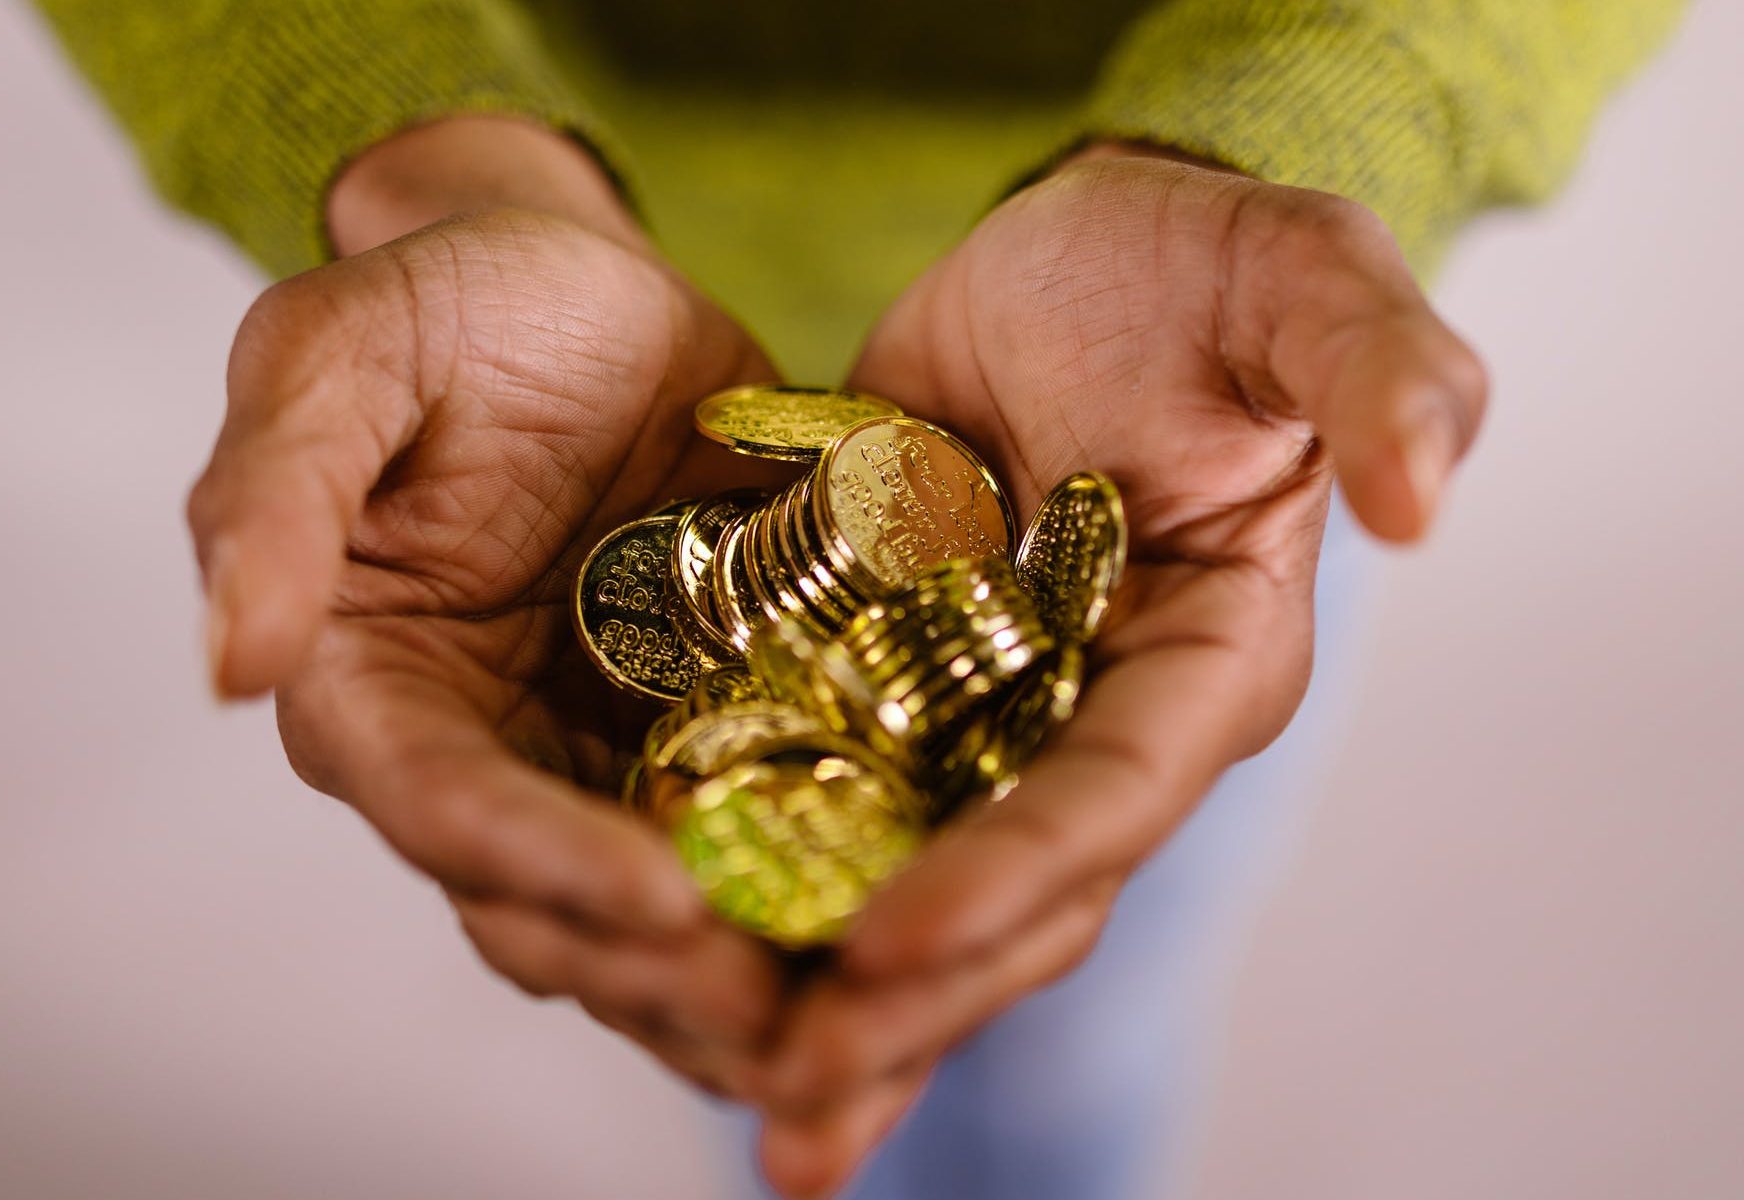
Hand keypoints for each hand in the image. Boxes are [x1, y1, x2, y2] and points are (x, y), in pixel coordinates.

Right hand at [187, 117, 791, 1094]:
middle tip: (778, 1011)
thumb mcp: (341, 353)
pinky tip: (899, 928)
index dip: (540, 863)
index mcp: (372, 679)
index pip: (440, 803)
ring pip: (650, 904)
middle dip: (655, 968)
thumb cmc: (448, 303)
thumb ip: (277, 496)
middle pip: (548, 901)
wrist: (583, 285)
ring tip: (850, 1011)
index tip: (662, 902)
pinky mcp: (700, 726)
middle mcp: (480, 745)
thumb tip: (230, 665)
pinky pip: (751, 828)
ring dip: (737, 973)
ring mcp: (593, 750)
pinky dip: (810, 889)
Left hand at [750, 145, 1487, 1193]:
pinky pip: (829, 806)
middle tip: (781, 1092)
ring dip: (832, 1000)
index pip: (1112, 793)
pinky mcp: (882, 682)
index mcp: (1205, 661)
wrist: (1067, 251)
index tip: (888, 942)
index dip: (1013, 873)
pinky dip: (771, 893)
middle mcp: (1092, 721)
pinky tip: (680, 975)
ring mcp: (982, 717)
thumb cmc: (1196, 267)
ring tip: (730, 1093)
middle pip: (1010, 892)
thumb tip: (1421, 505)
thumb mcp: (1300, 281)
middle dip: (909, 997)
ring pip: (914, 886)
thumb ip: (1378, 373)